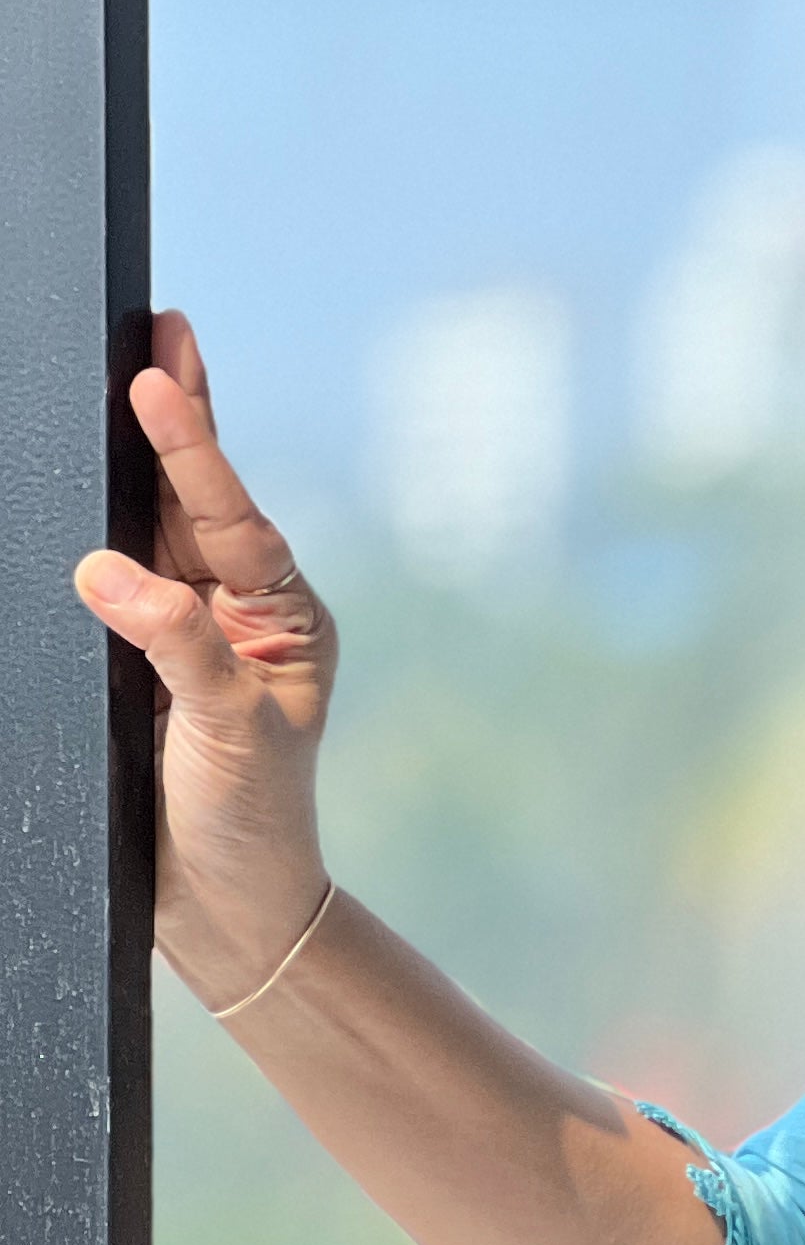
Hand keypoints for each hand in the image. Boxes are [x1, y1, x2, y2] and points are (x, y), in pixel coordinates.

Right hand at [75, 312, 337, 1007]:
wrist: (229, 916)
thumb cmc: (251, 827)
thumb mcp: (229, 734)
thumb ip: (179, 648)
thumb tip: (108, 570)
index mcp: (283, 620)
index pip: (232, 517)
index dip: (192, 445)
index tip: (159, 377)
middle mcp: (240, 614)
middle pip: (197, 498)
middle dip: (176, 417)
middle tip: (159, 328)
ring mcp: (190, 634)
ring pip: (156, 527)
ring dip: (139, 456)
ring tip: (131, 367)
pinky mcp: (143, 664)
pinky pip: (119, 583)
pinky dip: (99, 529)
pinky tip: (80, 481)